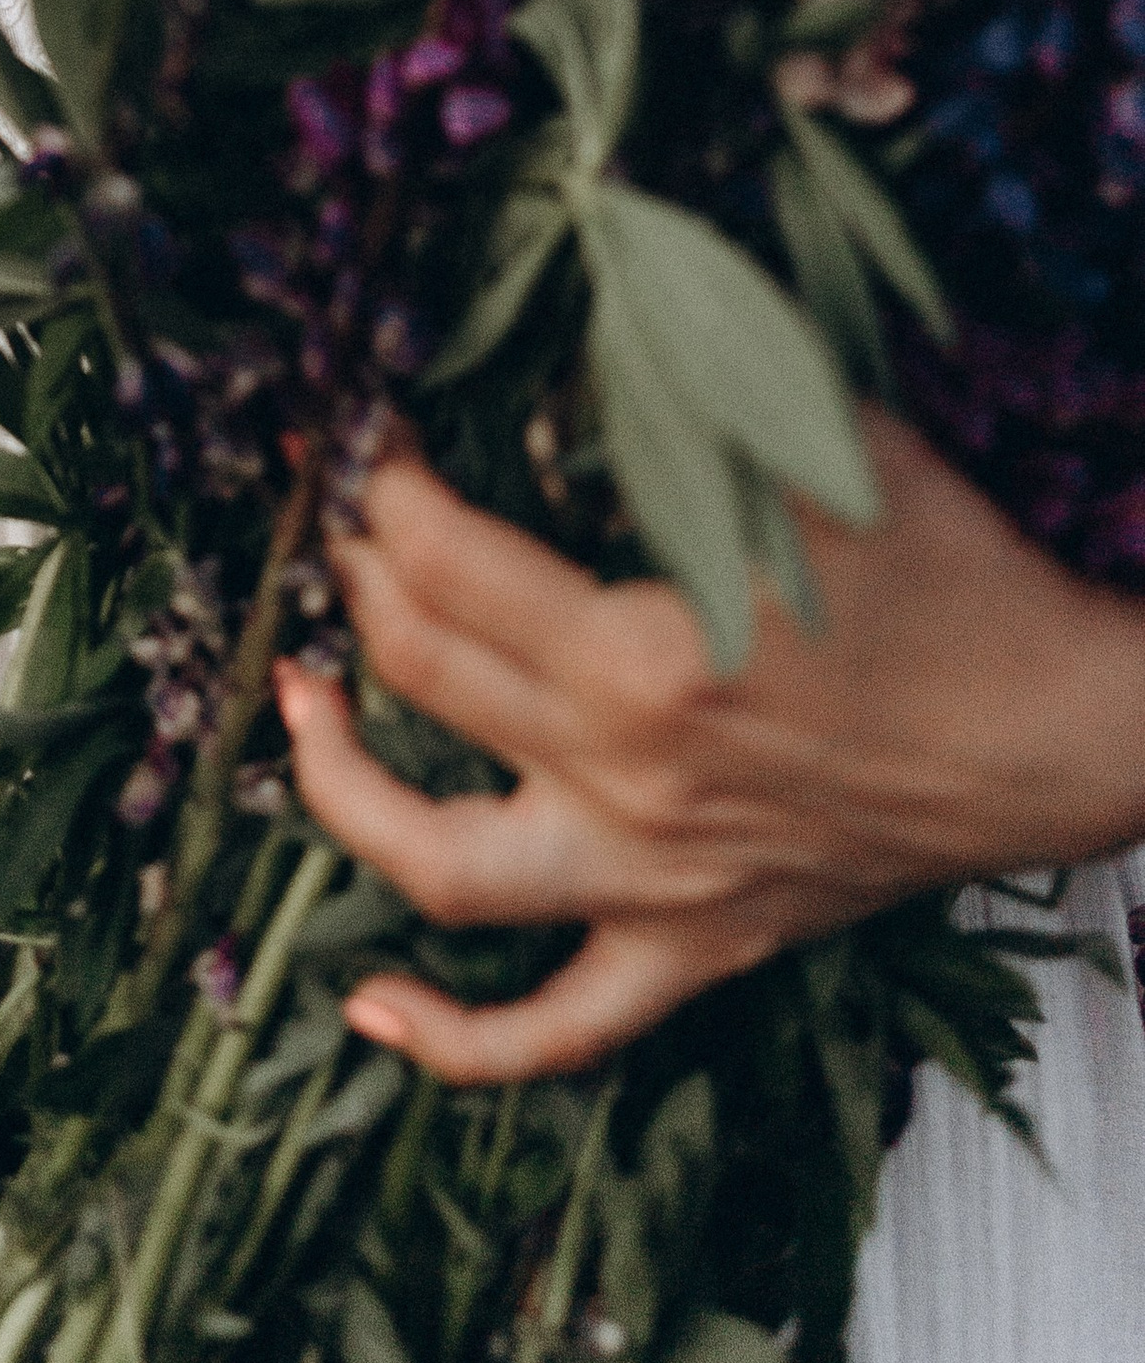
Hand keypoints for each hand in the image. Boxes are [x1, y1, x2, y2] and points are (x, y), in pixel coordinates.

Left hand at [273, 411, 1144, 1082]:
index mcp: (649, 654)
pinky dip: (455, 1040)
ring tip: (295, 702)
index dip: (383, 485)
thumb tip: (577, 322)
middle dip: (354, 576)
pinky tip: (371, 1009)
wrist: (1070, 731)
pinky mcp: (699, 946)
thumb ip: (685, 394)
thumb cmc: (959, 582)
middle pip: (421, 670)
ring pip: (438, 864)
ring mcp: (655, 879)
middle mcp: (631, 779)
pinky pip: (558, 1031)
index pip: (443, 560)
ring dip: (336, 781)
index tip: (370, 437)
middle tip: (345, 520)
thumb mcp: (818, 445)